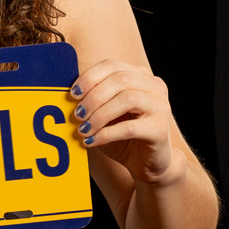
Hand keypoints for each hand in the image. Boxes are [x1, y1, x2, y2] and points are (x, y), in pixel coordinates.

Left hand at [69, 60, 183, 186]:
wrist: (148, 163)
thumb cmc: (123, 135)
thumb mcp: (106, 113)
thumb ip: (93, 100)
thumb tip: (68, 94)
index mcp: (140, 76)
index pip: (112, 65)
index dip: (90, 77)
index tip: (73, 94)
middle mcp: (154, 86)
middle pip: (120, 79)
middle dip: (93, 96)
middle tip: (77, 114)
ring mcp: (161, 106)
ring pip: (127, 100)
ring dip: (99, 115)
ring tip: (83, 128)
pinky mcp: (160, 129)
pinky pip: (129, 127)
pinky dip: (106, 134)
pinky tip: (92, 141)